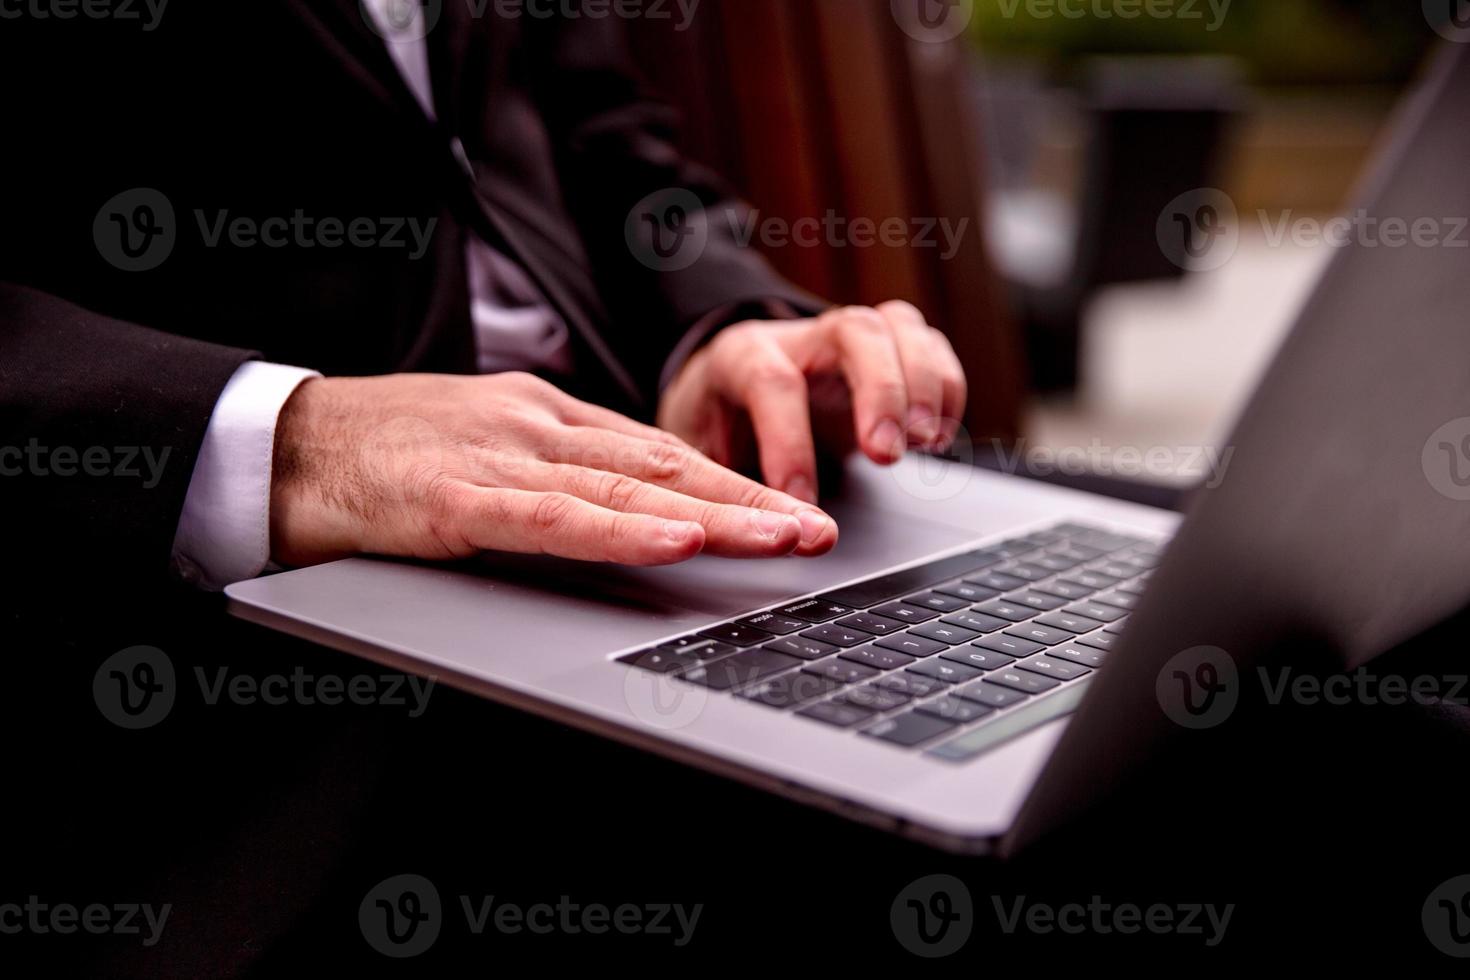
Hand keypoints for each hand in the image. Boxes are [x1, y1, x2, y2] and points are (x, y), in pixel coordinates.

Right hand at [269, 372, 837, 567]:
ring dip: (715, 515)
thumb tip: (624, 507)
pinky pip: (551, 519)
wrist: (280, 441)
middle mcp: (537, 427)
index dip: (733, 481)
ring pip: (626, 489)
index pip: (659, 451)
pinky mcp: (453, 500)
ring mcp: (499, 459)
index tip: (790, 510)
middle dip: (749, 499)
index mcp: (546, 417)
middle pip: (663, 466)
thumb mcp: (484, 450)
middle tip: (819, 532)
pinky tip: (676, 541)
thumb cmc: (382, 452)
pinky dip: (620, 533)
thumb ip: (552, 475)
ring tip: (783, 539)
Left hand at [657, 301, 966, 503]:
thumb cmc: (718, 426)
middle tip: (888, 455)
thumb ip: (723, 483)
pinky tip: (938, 436)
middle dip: (880, 391)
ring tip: (924, 443)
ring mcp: (850, 336)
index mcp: (743, 355)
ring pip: (899, 327)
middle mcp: (802, 335)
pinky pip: (930, 346)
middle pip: (854, 331)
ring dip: (924, 385)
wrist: (731, 389)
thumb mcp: (700, 454)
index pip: (772, 381)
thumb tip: (753, 528)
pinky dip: (946, 388)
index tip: (801, 500)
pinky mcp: (888, 349)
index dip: (790, 442)